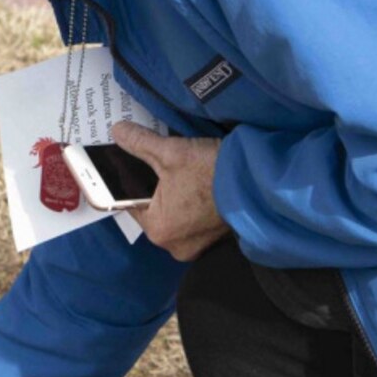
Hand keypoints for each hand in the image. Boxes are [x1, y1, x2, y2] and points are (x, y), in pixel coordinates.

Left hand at [111, 121, 231, 261]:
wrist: (259, 181)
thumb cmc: (211, 171)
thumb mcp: (170, 152)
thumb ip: (139, 142)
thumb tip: (117, 131)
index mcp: (158, 230)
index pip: (131, 203)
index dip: (130, 180)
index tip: (131, 165)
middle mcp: (175, 245)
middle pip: (154, 209)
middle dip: (155, 187)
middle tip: (158, 164)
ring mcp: (198, 244)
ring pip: (175, 213)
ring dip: (176, 195)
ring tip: (179, 172)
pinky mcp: (215, 238)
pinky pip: (194, 219)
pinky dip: (193, 203)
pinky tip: (196, 184)